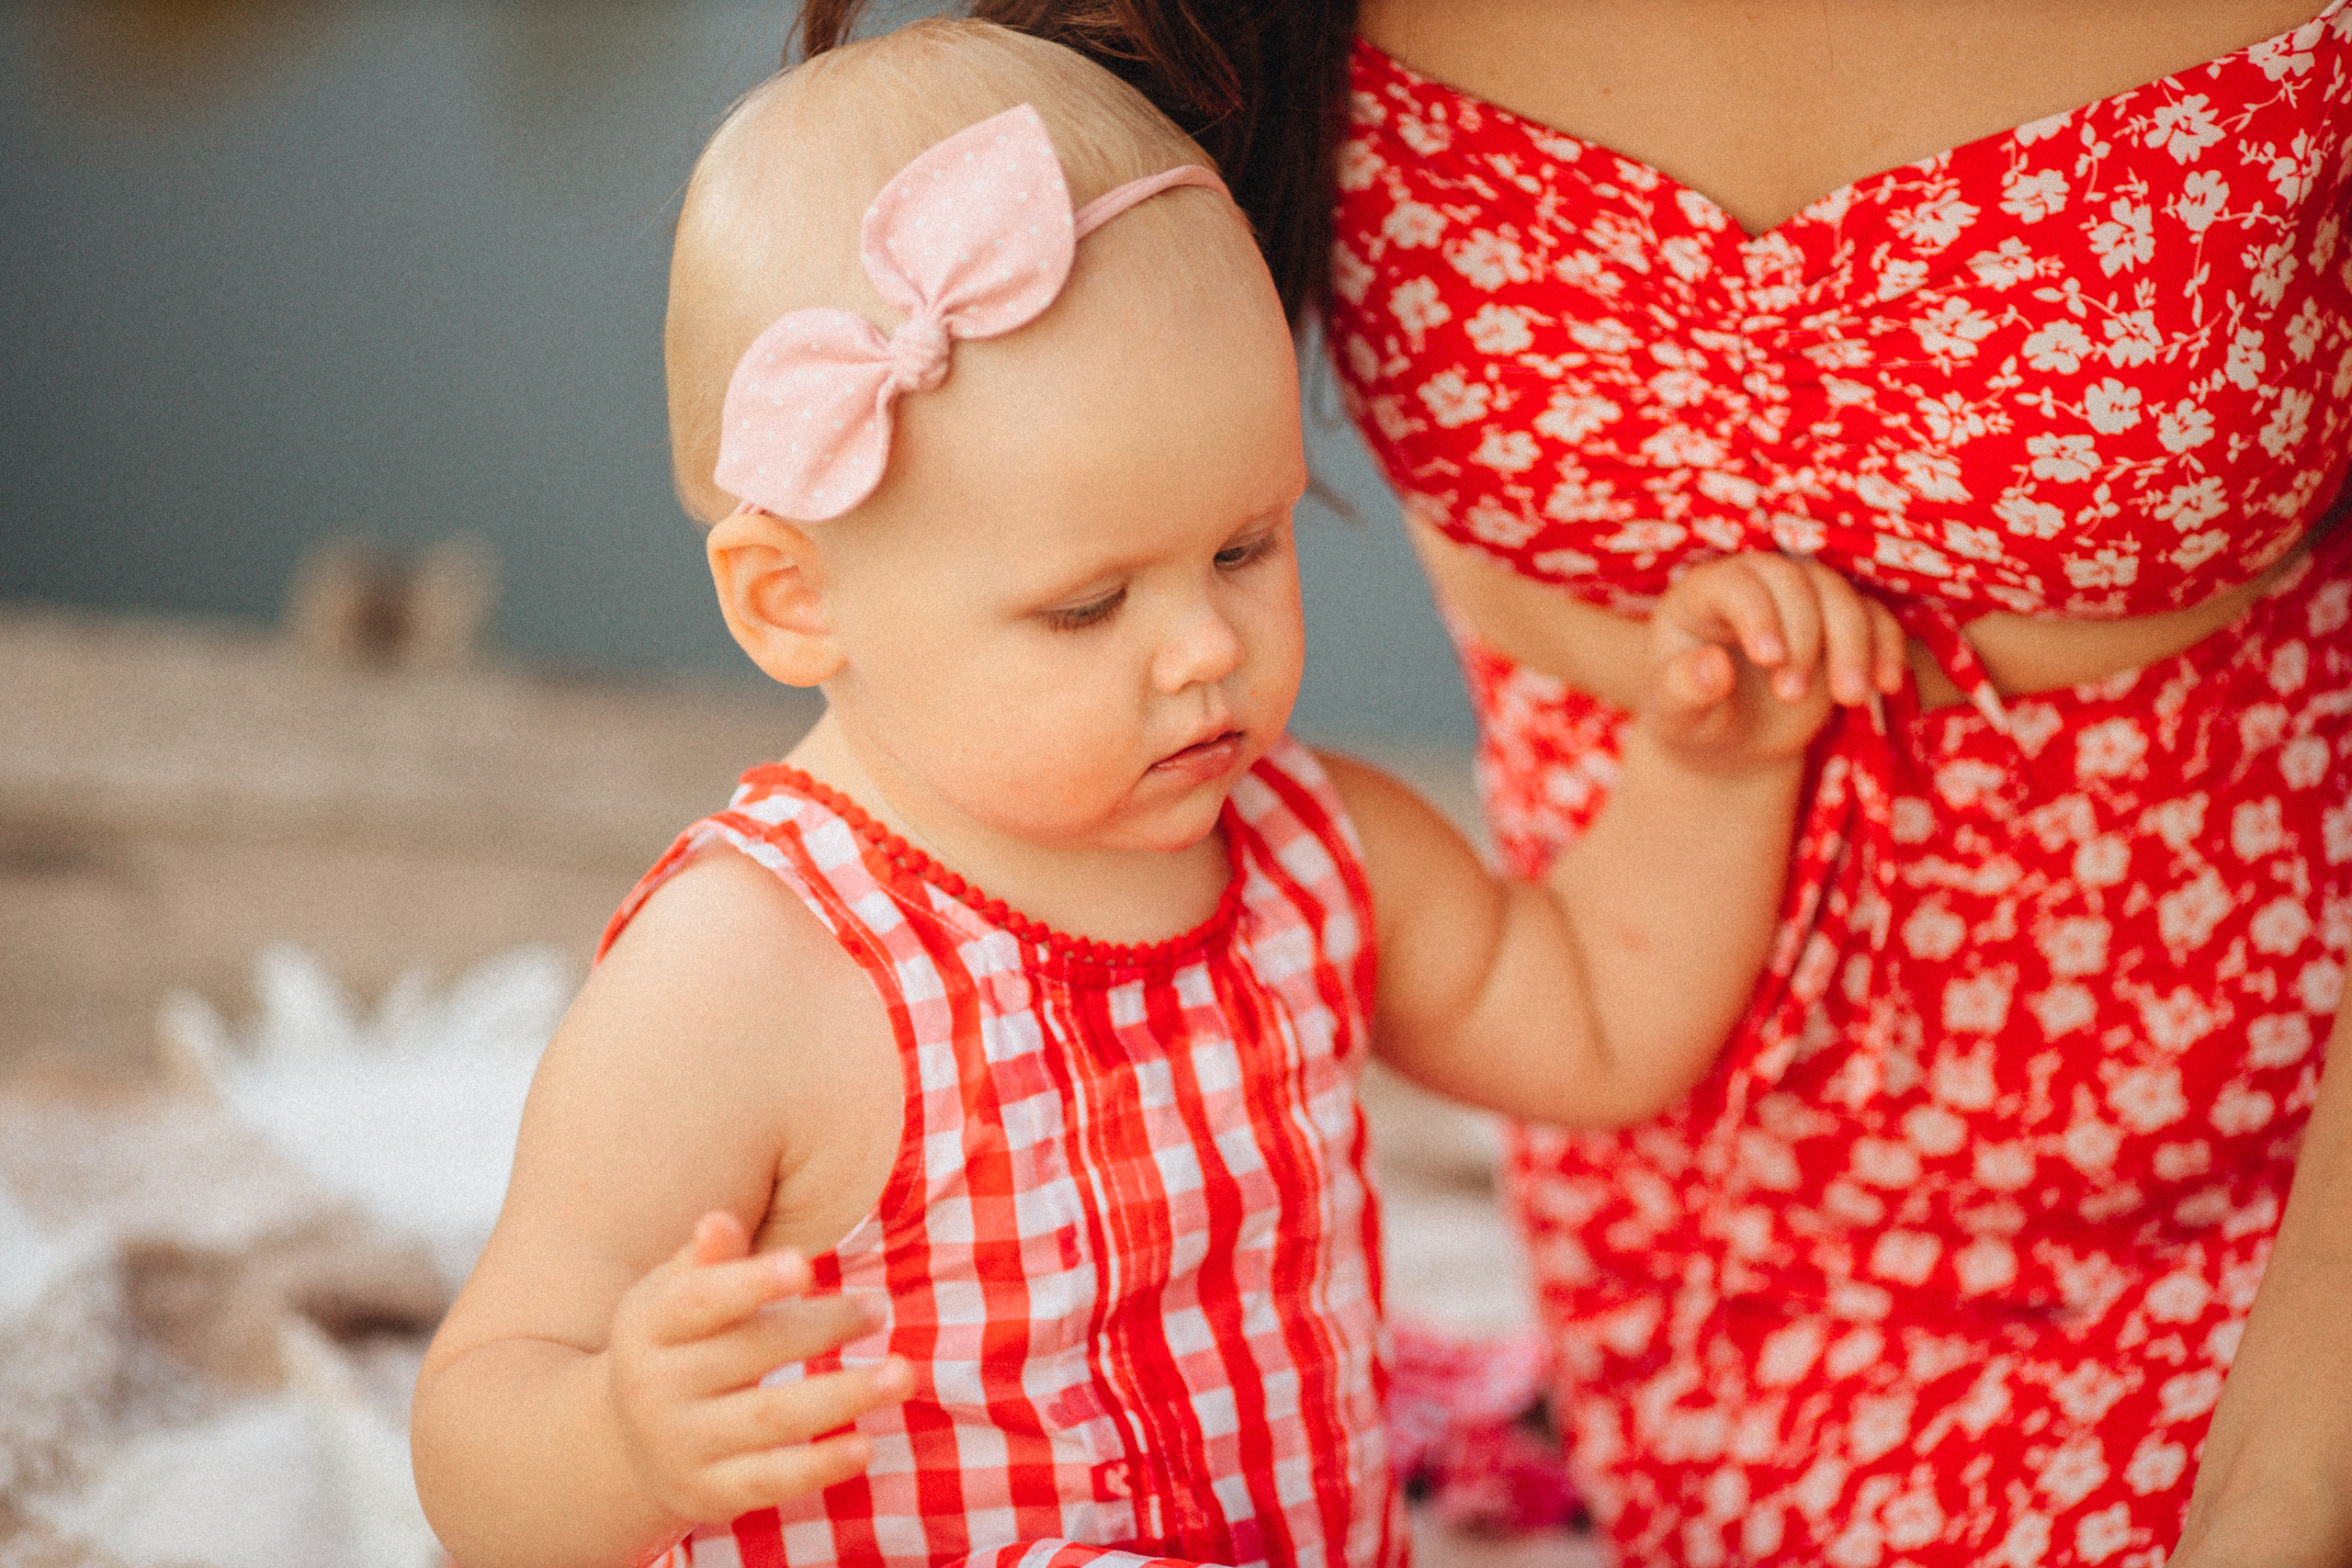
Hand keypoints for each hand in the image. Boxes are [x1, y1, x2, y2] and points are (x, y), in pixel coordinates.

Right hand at [605, 1211, 914, 1529]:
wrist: (627, 1443)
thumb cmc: (677, 1343)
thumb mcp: (676, 1296)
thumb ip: (708, 1260)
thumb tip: (718, 1221)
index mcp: (647, 1325)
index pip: (701, 1301)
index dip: (752, 1283)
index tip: (806, 1266)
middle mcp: (654, 1388)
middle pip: (749, 1353)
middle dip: (820, 1329)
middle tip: (878, 1309)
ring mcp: (681, 1446)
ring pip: (771, 1418)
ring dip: (843, 1395)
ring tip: (903, 1373)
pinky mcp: (708, 1493)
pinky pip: (770, 1481)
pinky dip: (819, 1466)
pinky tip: (866, 1446)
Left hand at [1640, 552, 1904, 770]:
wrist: (1731, 743)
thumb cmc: (1692, 721)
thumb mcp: (1674, 715)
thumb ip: (1681, 690)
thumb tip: (1713, 667)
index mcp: (1701, 597)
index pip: (1736, 584)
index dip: (1758, 615)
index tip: (1769, 660)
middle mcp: (1752, 585)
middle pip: (1794, 581)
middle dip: (1805, 637)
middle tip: (1792, 695)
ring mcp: (1799, 600)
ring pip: (1839, 593)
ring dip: (1853, 642)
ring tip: (1849, 699)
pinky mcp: (1838, 623)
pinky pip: (1873, 615)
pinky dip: (1886, 646)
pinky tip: (1886, 685)